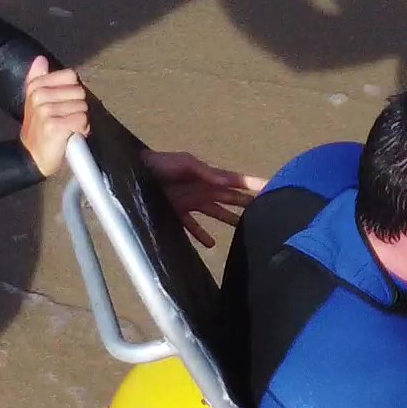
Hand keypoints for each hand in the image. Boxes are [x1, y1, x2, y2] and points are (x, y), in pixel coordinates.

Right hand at [17, 56, 90, 178]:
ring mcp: (46, 111)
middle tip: (66, 119)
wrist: (33, 157)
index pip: (70, 76)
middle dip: (78, 107)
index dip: (72, 91)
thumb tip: (40, 59)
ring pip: (82, 107)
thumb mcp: (35, 101)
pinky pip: (82, 120)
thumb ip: (38, 79)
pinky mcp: (54, 126)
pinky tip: (71, 135)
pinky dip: (81, 130)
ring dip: (80, 120)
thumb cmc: (39, 128)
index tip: (63, 103)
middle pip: (79, 91)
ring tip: (68, 128)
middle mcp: (39, 96)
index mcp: (35, 87)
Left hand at [139, 148, 262, 246]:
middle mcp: (203, 189)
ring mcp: (191, 202)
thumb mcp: (184, 163)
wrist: (134, 173)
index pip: (235, 181)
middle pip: (230, 198)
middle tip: (268, 210)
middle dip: (247, 203)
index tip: (272, 187)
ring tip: (245, 229)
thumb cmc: (160, 164)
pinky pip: (193, 226)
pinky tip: (211, 244)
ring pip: (216, 213)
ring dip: (229, 219)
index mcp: (207, 176)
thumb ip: (205, 172)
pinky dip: (202, 234)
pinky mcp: (178, 213)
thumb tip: (227, 182)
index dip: (253, 184)